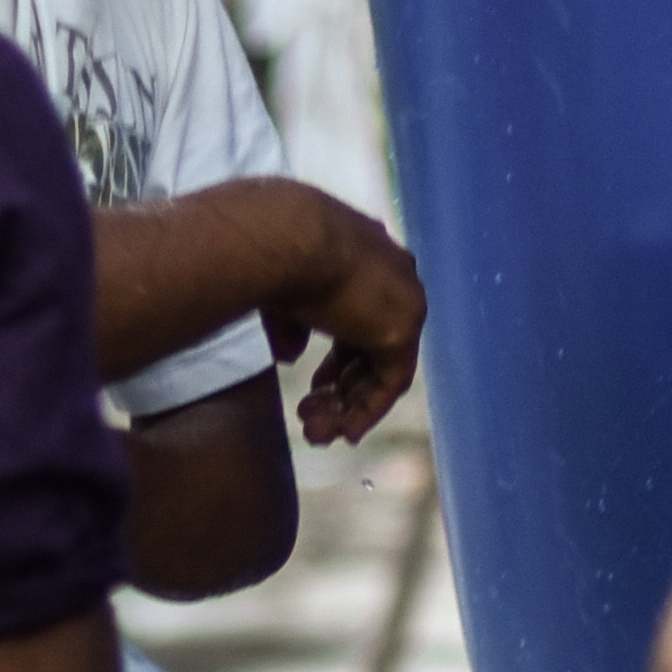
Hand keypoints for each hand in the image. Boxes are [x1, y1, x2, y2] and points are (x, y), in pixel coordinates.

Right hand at [268, 197, 423, 444]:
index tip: (317, 387)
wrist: (282, 237)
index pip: (361, 316)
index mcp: (368, 254)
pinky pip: (391, 381)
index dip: (339, 359)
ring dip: (348, 405)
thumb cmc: (268, 253)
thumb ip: (292, 327)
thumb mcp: (281, 292)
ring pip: (381, 367)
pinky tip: (345, 433)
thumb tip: (290, 357)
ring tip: (315, 433)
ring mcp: (403, 299)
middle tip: (311, 416)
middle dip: (340, 387)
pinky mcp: (402, 327)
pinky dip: (368, 409)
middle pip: (371, 345)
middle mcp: (394, 274)